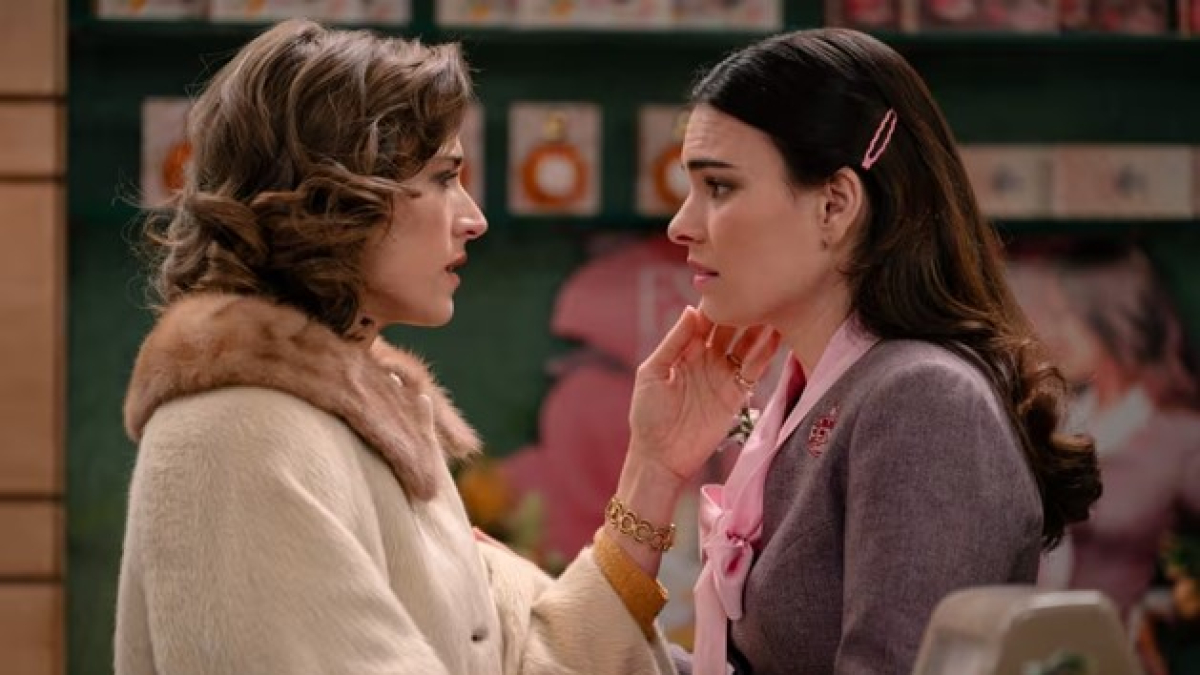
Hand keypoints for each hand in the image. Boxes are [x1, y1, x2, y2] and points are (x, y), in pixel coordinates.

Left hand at [627, 307, 780, 485]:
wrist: (660, 457)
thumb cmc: (647, 415)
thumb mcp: (652, 373)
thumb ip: (673, 343)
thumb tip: (691, 310)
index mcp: (685, 350)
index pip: (706, 321)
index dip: (718, 305)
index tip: (732, 286)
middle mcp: (707, 359)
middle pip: (730, 329)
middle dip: (743, 312)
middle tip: (759, 292)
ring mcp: (723, 376)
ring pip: (746, 346)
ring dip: (759, 330)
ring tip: (775, 309)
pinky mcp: (736, 395)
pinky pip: (754, 370)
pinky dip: (766, 355)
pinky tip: (777, 337)